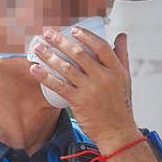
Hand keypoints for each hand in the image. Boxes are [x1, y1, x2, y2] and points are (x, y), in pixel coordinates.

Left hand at [28, 27, 139, 151]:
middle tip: (48, 34)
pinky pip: (59, 86)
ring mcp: (90, 89)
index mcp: (116, 70)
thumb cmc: (121, 105)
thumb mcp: (126, 78)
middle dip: (60, 41)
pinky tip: (35, 69)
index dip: (85, 35)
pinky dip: (45, 76)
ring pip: (66, 67)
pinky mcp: (79, 102)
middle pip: (79, 53)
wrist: (117, 132)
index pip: (100, 46)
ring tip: (37, 48)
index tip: (72, 29)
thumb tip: (121, 35)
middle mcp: (103, 77)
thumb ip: (122, 55)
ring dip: (49, 55)